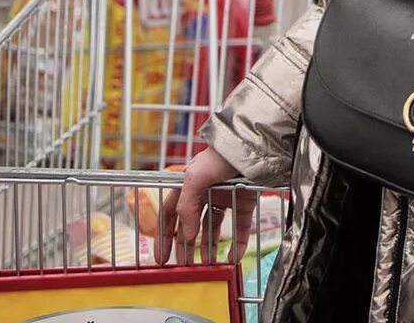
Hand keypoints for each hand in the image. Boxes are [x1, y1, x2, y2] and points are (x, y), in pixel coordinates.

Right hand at [157, 148, 254, 263]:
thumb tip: (186, 235)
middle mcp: (205, 193)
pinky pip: (240, 228)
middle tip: (183, 267)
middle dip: (186, 247)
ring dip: (210, 248)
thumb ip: (186, 206)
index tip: (161, 257)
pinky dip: (237, 244)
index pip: (170, 214)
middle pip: (191, 226)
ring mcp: (225, 199)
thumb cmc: (220, 155)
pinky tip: (232, 258)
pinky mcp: (244, 203)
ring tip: (207, 266)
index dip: (164, 235)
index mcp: (188, 186)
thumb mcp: (195, 177)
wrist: (252, 145)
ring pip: (214, 230)